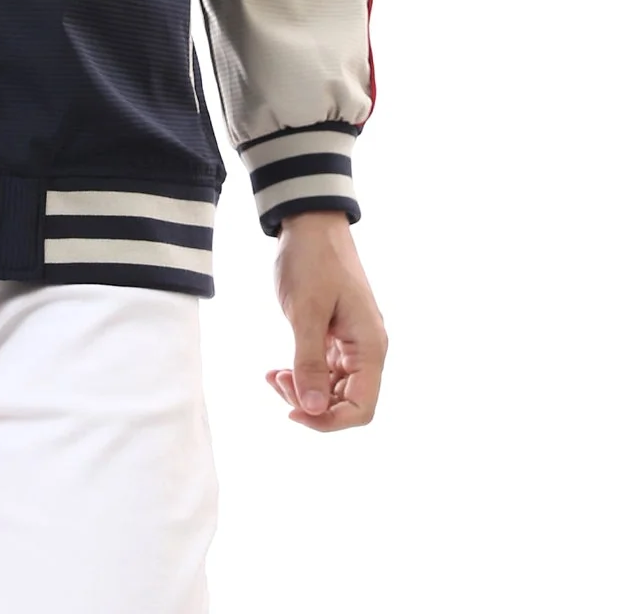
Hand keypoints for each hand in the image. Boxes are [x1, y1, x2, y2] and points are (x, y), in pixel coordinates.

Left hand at [266, 211, 387, 429]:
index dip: (329, 421)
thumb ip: (310, 362)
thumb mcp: (305, 312)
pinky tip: (279, 370)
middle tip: (278, 381)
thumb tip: (312, 411)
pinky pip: (324, 370)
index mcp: (370, 347)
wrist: (310, 222)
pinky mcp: (336, 335)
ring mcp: (352, 343)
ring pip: (333, 389)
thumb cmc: (311, 260)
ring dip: (304, 390)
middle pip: (346, 402)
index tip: (293, 413)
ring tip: (274, 375)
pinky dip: (302, 374)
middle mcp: (367, 350)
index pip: (361, 408)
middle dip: (311, 403)